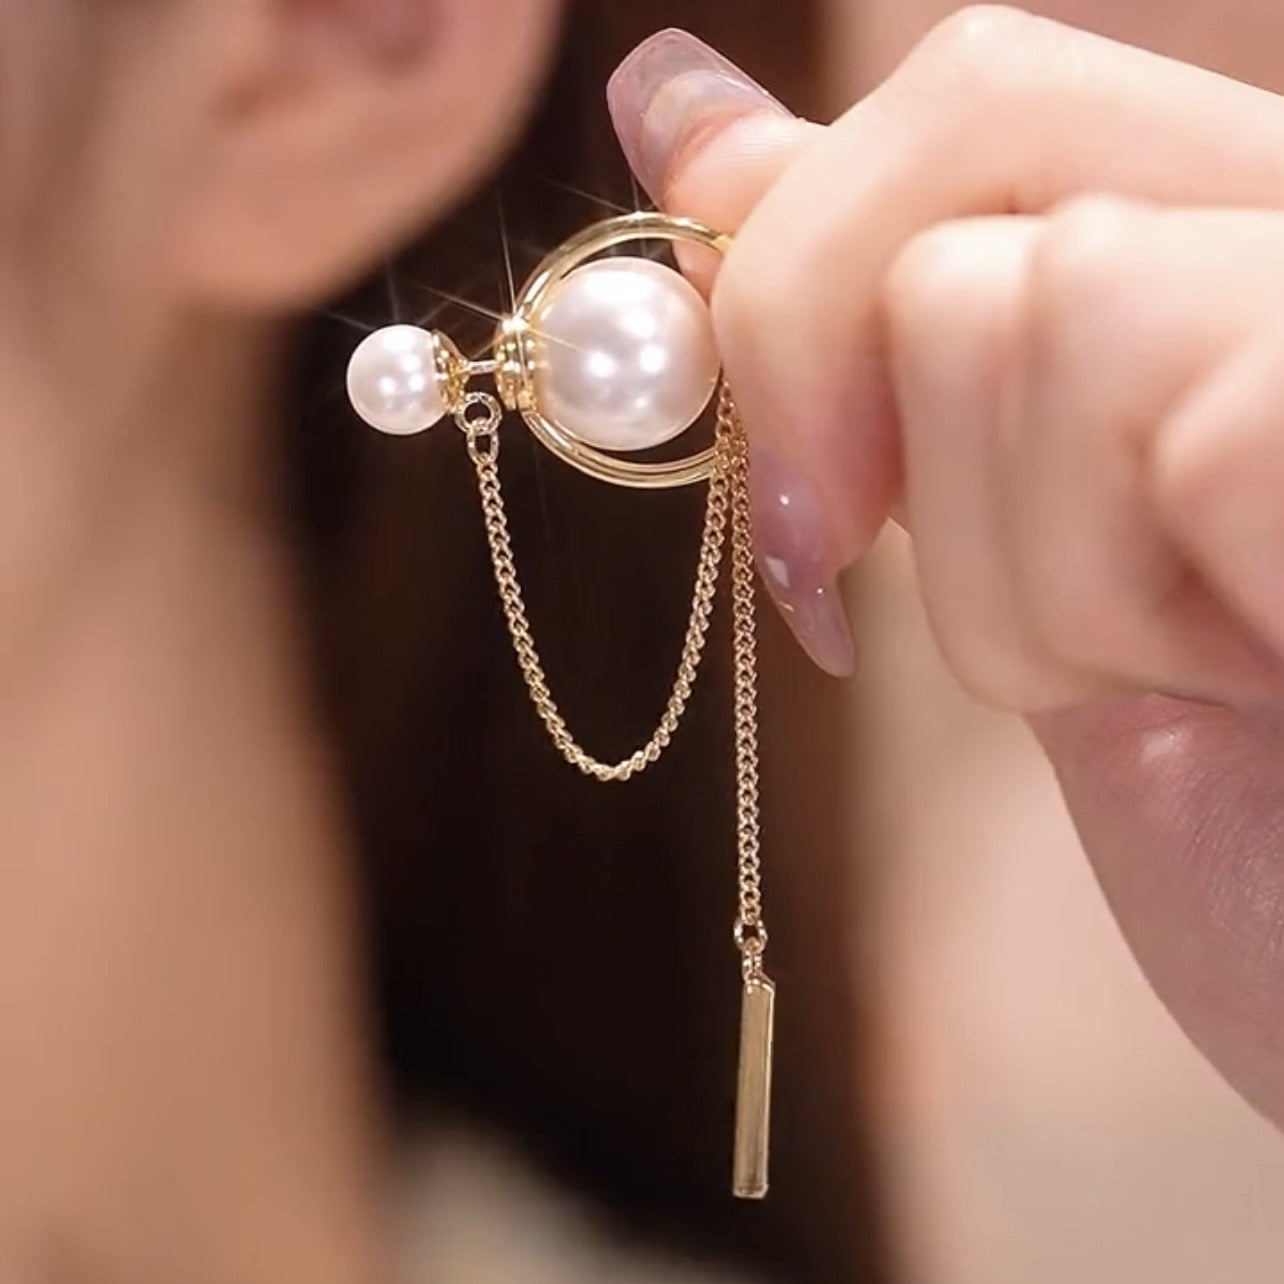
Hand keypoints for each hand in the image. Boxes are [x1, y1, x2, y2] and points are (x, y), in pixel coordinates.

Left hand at [610, 13, 1283, 1126]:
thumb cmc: (1228, 818)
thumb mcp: (1006, 552)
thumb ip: (872, 335)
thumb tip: (678, 114)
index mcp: (1230, 257)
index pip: (982, 89)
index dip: (800, 227)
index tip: (728, 371)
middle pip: (974, 103)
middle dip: (836, 369)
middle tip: (854, 567)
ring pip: (1004, 286)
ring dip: (1003, 567)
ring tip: (1154, 677)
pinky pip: (1111, 377)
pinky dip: (1088, 601)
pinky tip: (1222, 689)